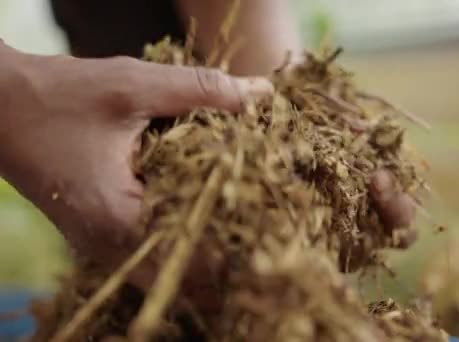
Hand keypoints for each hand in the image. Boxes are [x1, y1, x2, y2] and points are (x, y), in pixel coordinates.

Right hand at [0, 44, 271, 265]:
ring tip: (246, 234)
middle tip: (268, 234)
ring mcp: (102, 248)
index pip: (197, 254)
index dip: (240, 241)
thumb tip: (262, 94)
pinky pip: (151, 258)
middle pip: (187, 275)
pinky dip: (181, 246)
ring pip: (168, 274)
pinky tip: (204, 224)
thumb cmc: (59, 96)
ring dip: (206, 256)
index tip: (274, 222)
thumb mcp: (133, 87)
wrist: (0, 109)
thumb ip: (201, 91)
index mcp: (118, 219)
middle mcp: (110, 247)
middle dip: (229, 256)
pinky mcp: (101, 237)